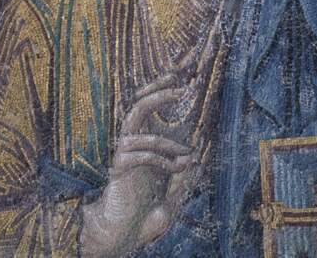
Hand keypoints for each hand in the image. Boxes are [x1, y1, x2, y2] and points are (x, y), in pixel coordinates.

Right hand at [80, 73, 203, 256]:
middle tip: (180, 89)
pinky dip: (159, 158)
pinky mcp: (118, 168)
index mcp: (145, 145)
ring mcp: (124, 155)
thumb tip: (198, 157)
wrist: (125, 235)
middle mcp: (133, 145)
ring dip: (168, 141)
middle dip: (157, 93)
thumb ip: (183, 177)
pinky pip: (137, 153)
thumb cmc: (146, 216)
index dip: (161, 91)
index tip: (180, 80)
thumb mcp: (173, 194)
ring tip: (187, 154)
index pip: (150, 109)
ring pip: (138, 128)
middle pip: (138, 106)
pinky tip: (174, 169)